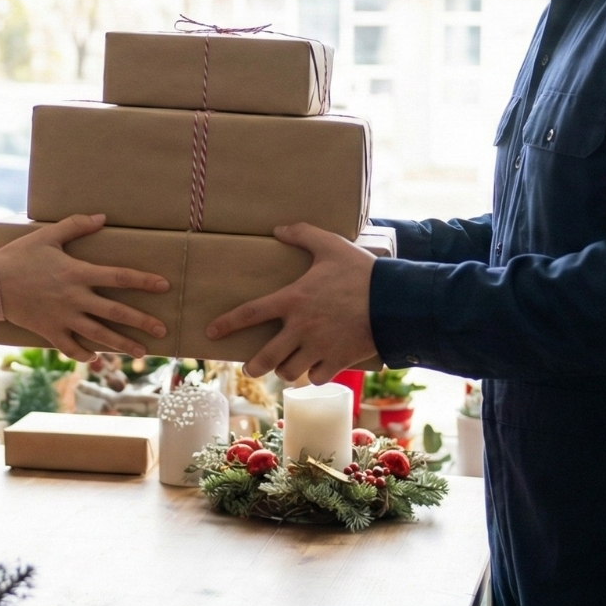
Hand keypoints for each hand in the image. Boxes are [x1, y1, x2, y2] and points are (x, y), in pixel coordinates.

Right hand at [0, 214, 169, 361]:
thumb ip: (76, 225)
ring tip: (141, 352)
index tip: (164, 286)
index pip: (118, 277)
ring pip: (98, 335)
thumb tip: (102, 217)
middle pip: (115, 312)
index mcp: (77, 273)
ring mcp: (62, 317)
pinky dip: (85, 355)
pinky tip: (97, 359)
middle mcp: (74, 298)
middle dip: (141, 321)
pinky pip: (71, 347)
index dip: (143, 281)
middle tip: (163, 330)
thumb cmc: (19, 256)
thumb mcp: (47, 235)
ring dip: (122, 344)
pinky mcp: (49, 331)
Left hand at [206, 222, 377, 382]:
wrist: (394, 300)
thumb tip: (279, 228)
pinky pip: (317, 377)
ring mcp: (318, 348)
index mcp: (292, 300)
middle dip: (254, 366)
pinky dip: (314, 375)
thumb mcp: (331, 245)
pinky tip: (316, 369)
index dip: (226, 324)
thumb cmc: (361, 272)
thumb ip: (303, 234)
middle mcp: (300, 328)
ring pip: (290, 371)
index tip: (211, 332)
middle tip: (250, 368)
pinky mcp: (338, 361)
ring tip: (288, 366)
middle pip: (265, 357)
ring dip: (286, 370)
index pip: (249, 313)